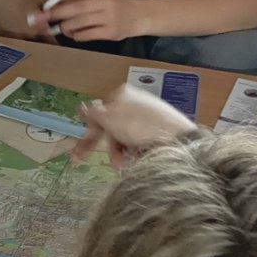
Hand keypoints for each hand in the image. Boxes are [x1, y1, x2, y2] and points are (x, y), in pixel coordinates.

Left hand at [30, 0, 138, 42]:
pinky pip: (86, 35)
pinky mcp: (110, 32)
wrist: (137, 16)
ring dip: (64, 27)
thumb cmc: (112, 4)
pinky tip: (74, 34)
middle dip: (56, 14)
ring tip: (60, 29)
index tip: (46, 6)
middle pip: (75, 8)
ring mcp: (108, 17)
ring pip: (78, 23)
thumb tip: (53, 4)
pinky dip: (76, 35)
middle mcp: (105, 1)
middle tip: (43, 20)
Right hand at [72, 83, 198, 165]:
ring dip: (122, 151)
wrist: (176, 139)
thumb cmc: (139, 125)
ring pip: (126, 137)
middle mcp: (134, 104)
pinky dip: (137, 151)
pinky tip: (140, 156)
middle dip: (110, 146)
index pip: (99, 112)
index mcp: (122, 95)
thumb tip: (80, 106)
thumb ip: (92, 113)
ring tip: (125, 162)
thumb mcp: (110, 118)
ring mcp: (147, 117)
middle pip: (113, 127)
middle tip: (111, 162)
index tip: (81, 153)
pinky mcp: (159, 130)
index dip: (91, 132)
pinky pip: (140, 142)